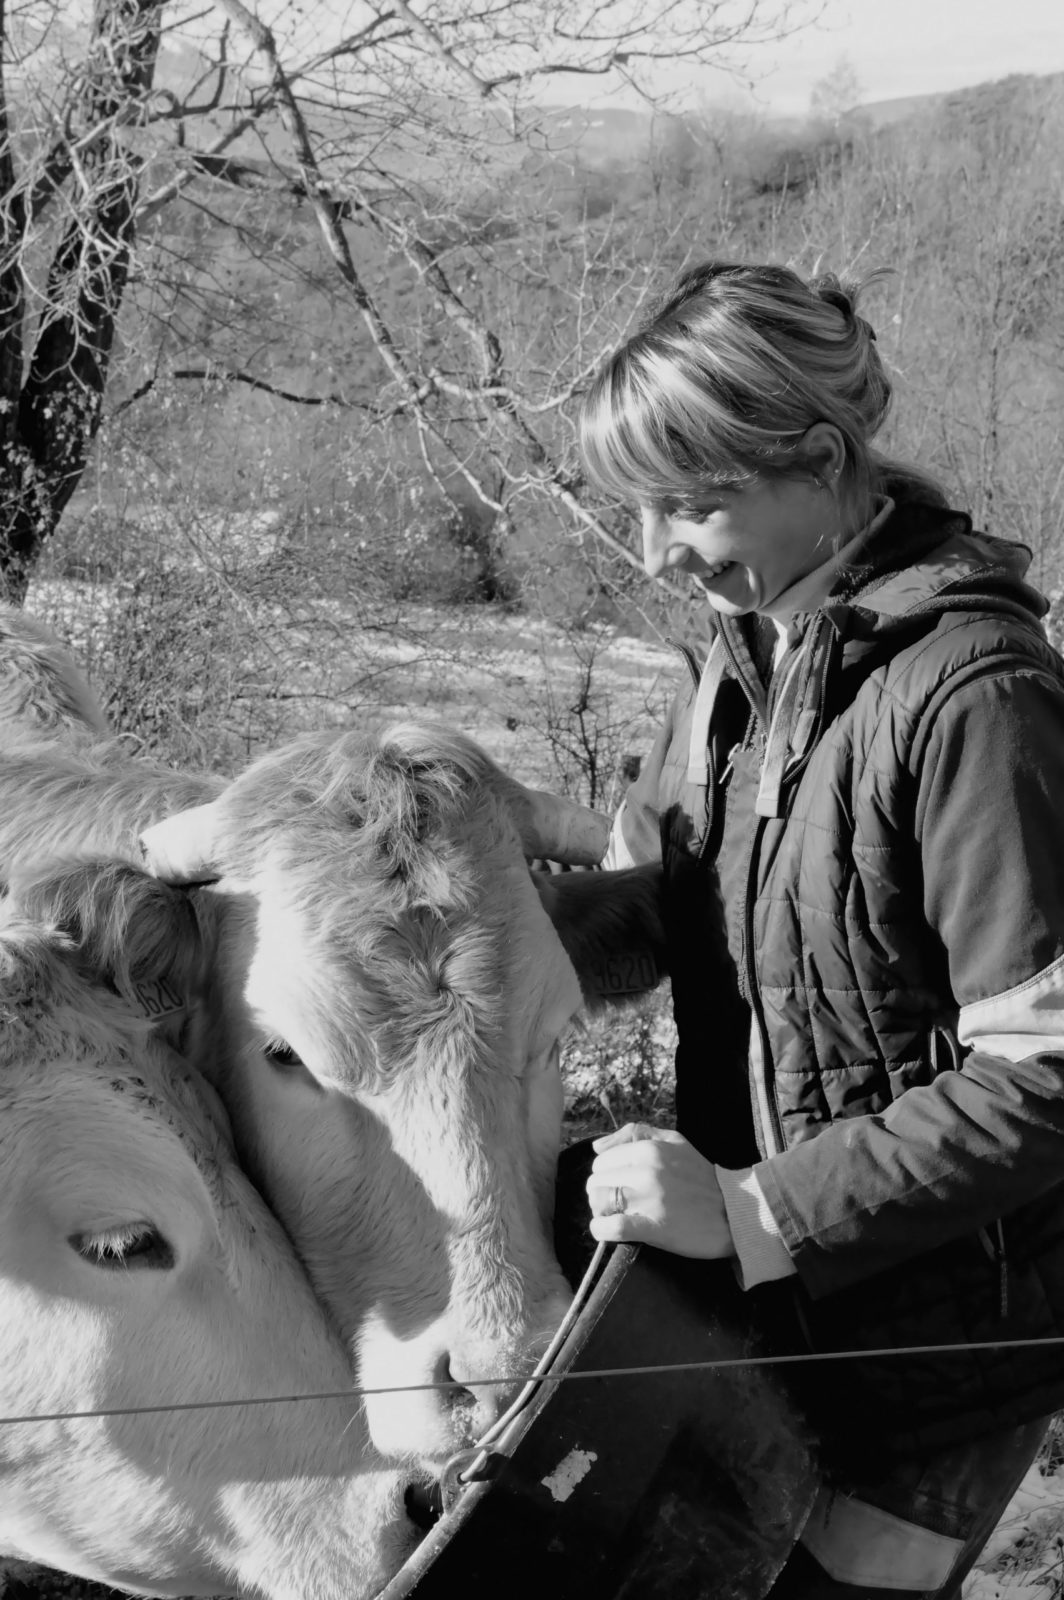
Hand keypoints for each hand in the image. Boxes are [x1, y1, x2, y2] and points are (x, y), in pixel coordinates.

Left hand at [586, 1122, 735, 1258]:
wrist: (735, 1211)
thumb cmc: (701, 1176)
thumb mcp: (674, 1141)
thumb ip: (637, 1133)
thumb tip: (597, 1147)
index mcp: (649, 1148)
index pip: (602, 1161)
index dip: (606, 1176)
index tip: (618, 1186)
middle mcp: (646, 1170)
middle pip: (596, 1181)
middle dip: (602, 1193)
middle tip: (619, 1203)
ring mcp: (649, 1199)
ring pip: (598, 1202)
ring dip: (601, 1211)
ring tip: (616, 1216)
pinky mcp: (653, 1228)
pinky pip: (611, 1228)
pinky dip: (601, 1230)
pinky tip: (607, 1231)